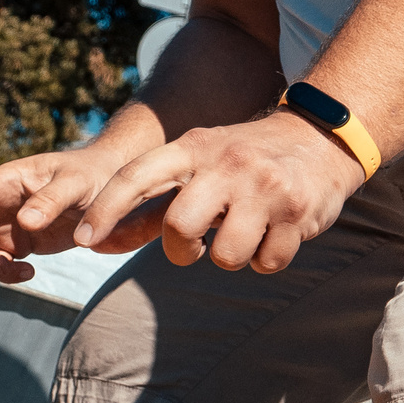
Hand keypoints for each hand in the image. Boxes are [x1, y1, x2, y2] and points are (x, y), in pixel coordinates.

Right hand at [0, 144, 135, 284]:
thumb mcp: (76, 184)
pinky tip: (29, 272)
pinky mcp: (17, 245)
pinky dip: (2, 274)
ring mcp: (3, 226)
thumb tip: (25, 223)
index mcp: (4, 181)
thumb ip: (52, 200)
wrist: (109, 189)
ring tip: (15, 269)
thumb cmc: (91, 175)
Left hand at [74, 110, 362, 272]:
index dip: (105, 208)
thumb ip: (148, 206)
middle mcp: (226, 164)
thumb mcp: (196, 166)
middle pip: (180, 226)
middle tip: (194, 246)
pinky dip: (267, 259)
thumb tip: (93, 244)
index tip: (82, 240)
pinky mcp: (298, 211)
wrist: (321, 138)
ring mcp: (264, 187)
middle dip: (181, 250)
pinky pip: (267, 263)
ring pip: (226, 256)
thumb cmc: (242, 162)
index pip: (138, 176)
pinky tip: (274, 233)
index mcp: (194, 147)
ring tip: (245, 232)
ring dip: (232, 256)